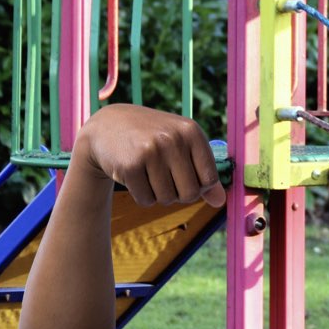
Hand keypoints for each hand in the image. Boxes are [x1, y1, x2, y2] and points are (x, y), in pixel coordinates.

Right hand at [74, 104, 225, 208]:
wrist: (107, 127)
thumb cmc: (154, 139)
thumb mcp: (183, 147)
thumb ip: (205, 173)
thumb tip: (220, 202)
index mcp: (192, 131)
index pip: (210, 180)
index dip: (199, 186)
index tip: (185, 175)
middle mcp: (173, 139)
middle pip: (190, 194)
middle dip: (179, 194)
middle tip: (165, 177)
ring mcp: (150, 151)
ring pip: (167, 199)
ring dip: (159, 195)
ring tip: (149, 174)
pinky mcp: (129, 166)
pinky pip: (146, 200)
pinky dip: (142, 196)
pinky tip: (135, 176)